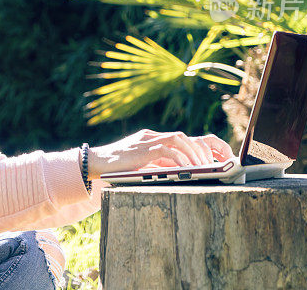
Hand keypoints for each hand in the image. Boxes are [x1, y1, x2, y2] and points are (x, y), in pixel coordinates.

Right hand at [87, 130, 233, 178]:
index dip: (197, 145)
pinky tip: (187, 168)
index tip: (211, 157)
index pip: (180, 137)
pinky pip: (166, 150)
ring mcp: (146, 141)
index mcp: (152, 139)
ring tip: (202, 166)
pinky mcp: (141, 150)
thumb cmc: (117, 167)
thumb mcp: (141, 164)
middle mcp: (151, 136)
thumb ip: (157, 163)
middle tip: (211, 164)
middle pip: (183, 136)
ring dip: (192, 153)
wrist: (95, 163)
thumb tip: (179, 170)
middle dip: (200, 149)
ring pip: (177, 139)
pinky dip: (179, 158)